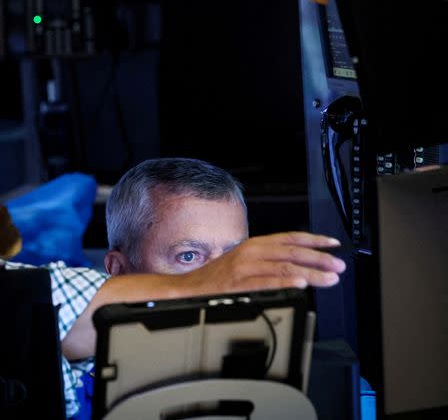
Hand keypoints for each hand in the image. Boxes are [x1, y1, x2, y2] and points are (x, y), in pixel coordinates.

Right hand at [181, 231, 344, 294]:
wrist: (189, 288)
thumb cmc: (217, 277)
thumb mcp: (243, 260)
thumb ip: (267, 259)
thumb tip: (298, 264)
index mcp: (254, 244)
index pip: (289, 238)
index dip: (313, 240)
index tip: (333, 244)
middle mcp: (250, 252)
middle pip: (291, 252)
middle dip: (319, 259)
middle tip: (338, 265)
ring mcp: (245, 268)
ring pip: (284, 268)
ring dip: (310, 273)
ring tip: (328, 278)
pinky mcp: (239, 285)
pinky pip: (266, 283)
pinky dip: (285, 283)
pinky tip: (300, 285)